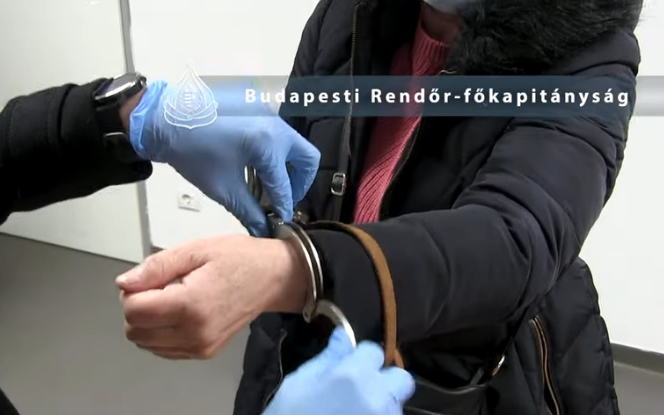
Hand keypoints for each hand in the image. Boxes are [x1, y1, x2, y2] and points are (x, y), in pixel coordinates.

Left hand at [117, 234, 309, 358]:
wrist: (274, 278)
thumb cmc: (240, 259)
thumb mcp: (197, 249)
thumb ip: (157, 267)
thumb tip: (124, 283)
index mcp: (191, 304)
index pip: (133, 310)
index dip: (133, 291)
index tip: (151, 277)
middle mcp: (194, 332)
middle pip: (135, 331)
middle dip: (138, 307)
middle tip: (161, 286)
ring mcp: (200, 346)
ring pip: (145, 343)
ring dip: (149, 322)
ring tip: (174, 298)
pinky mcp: (204, 352)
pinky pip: (163, 350)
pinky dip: (161, 333)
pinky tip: (180, 313)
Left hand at [128, 80, 319, 235]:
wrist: (166, 120)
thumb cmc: (189, 147)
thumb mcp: (222, 187)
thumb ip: (249, 211)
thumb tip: (263, 227)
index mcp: (267, 144)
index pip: (285, 185)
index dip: (284, 207)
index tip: (281, 219)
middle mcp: (274, 126)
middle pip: (307, 160)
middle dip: (299, 184)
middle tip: (283, 200)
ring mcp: (267, 116)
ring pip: (294, 147)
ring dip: (287, 169)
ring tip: (268, 187)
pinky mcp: (258, 113)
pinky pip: (279, 137)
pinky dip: (275, 155)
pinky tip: (257, 170)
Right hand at [263, 328, 414, 414]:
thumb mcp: (299, 383)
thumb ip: (328, 358)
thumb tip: (342, 334)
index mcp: (353, 375)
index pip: (374, 351)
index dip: (362, 357)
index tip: (350, 366)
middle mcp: (377, 396)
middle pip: (401, 379)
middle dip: (386, 381)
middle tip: (363, 390)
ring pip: (396, 405)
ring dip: (382, 405)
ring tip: (354, 412)